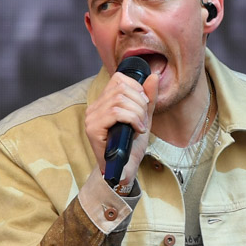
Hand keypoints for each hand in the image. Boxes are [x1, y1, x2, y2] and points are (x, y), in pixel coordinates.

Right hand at [84, 68, 158, 190]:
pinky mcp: (93, 129)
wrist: (124, 170)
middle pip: (121, 88)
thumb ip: (148, 98)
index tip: (144, 105)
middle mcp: (94, 107)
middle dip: (140, 103)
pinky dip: (132, 119)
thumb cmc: (131, 145)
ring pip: (120, 100)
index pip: (119, 79)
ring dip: (137, 113)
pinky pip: (116, 113)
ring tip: (140, 126)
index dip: (137, 88)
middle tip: (143, 120)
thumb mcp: (143, 117)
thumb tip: (154, 76)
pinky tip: (137, 129)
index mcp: (104, 102)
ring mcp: (91, 118)